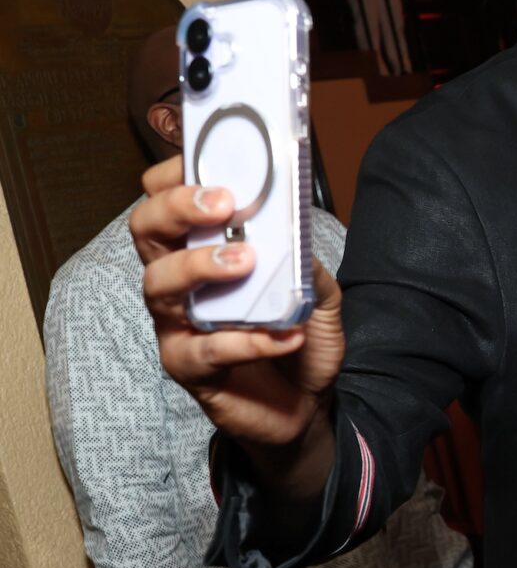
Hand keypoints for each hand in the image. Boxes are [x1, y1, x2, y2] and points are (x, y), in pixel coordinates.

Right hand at [130, 158, 344, 452]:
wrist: (305, 406)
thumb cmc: (298, 337)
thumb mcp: (318, 292)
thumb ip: (308, 261)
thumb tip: (299, 234)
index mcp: (201, 250)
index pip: (165, 200)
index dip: (175, 177)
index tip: (205, 161)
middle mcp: (179, 282)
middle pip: (147, 231)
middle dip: (177, 208)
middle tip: (223, 204)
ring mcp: (178, 325)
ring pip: (159, 285)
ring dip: (201, 266)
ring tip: (245, 261)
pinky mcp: (190, 368)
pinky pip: (205, 350)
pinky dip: (247, 339)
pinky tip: (284, 335)